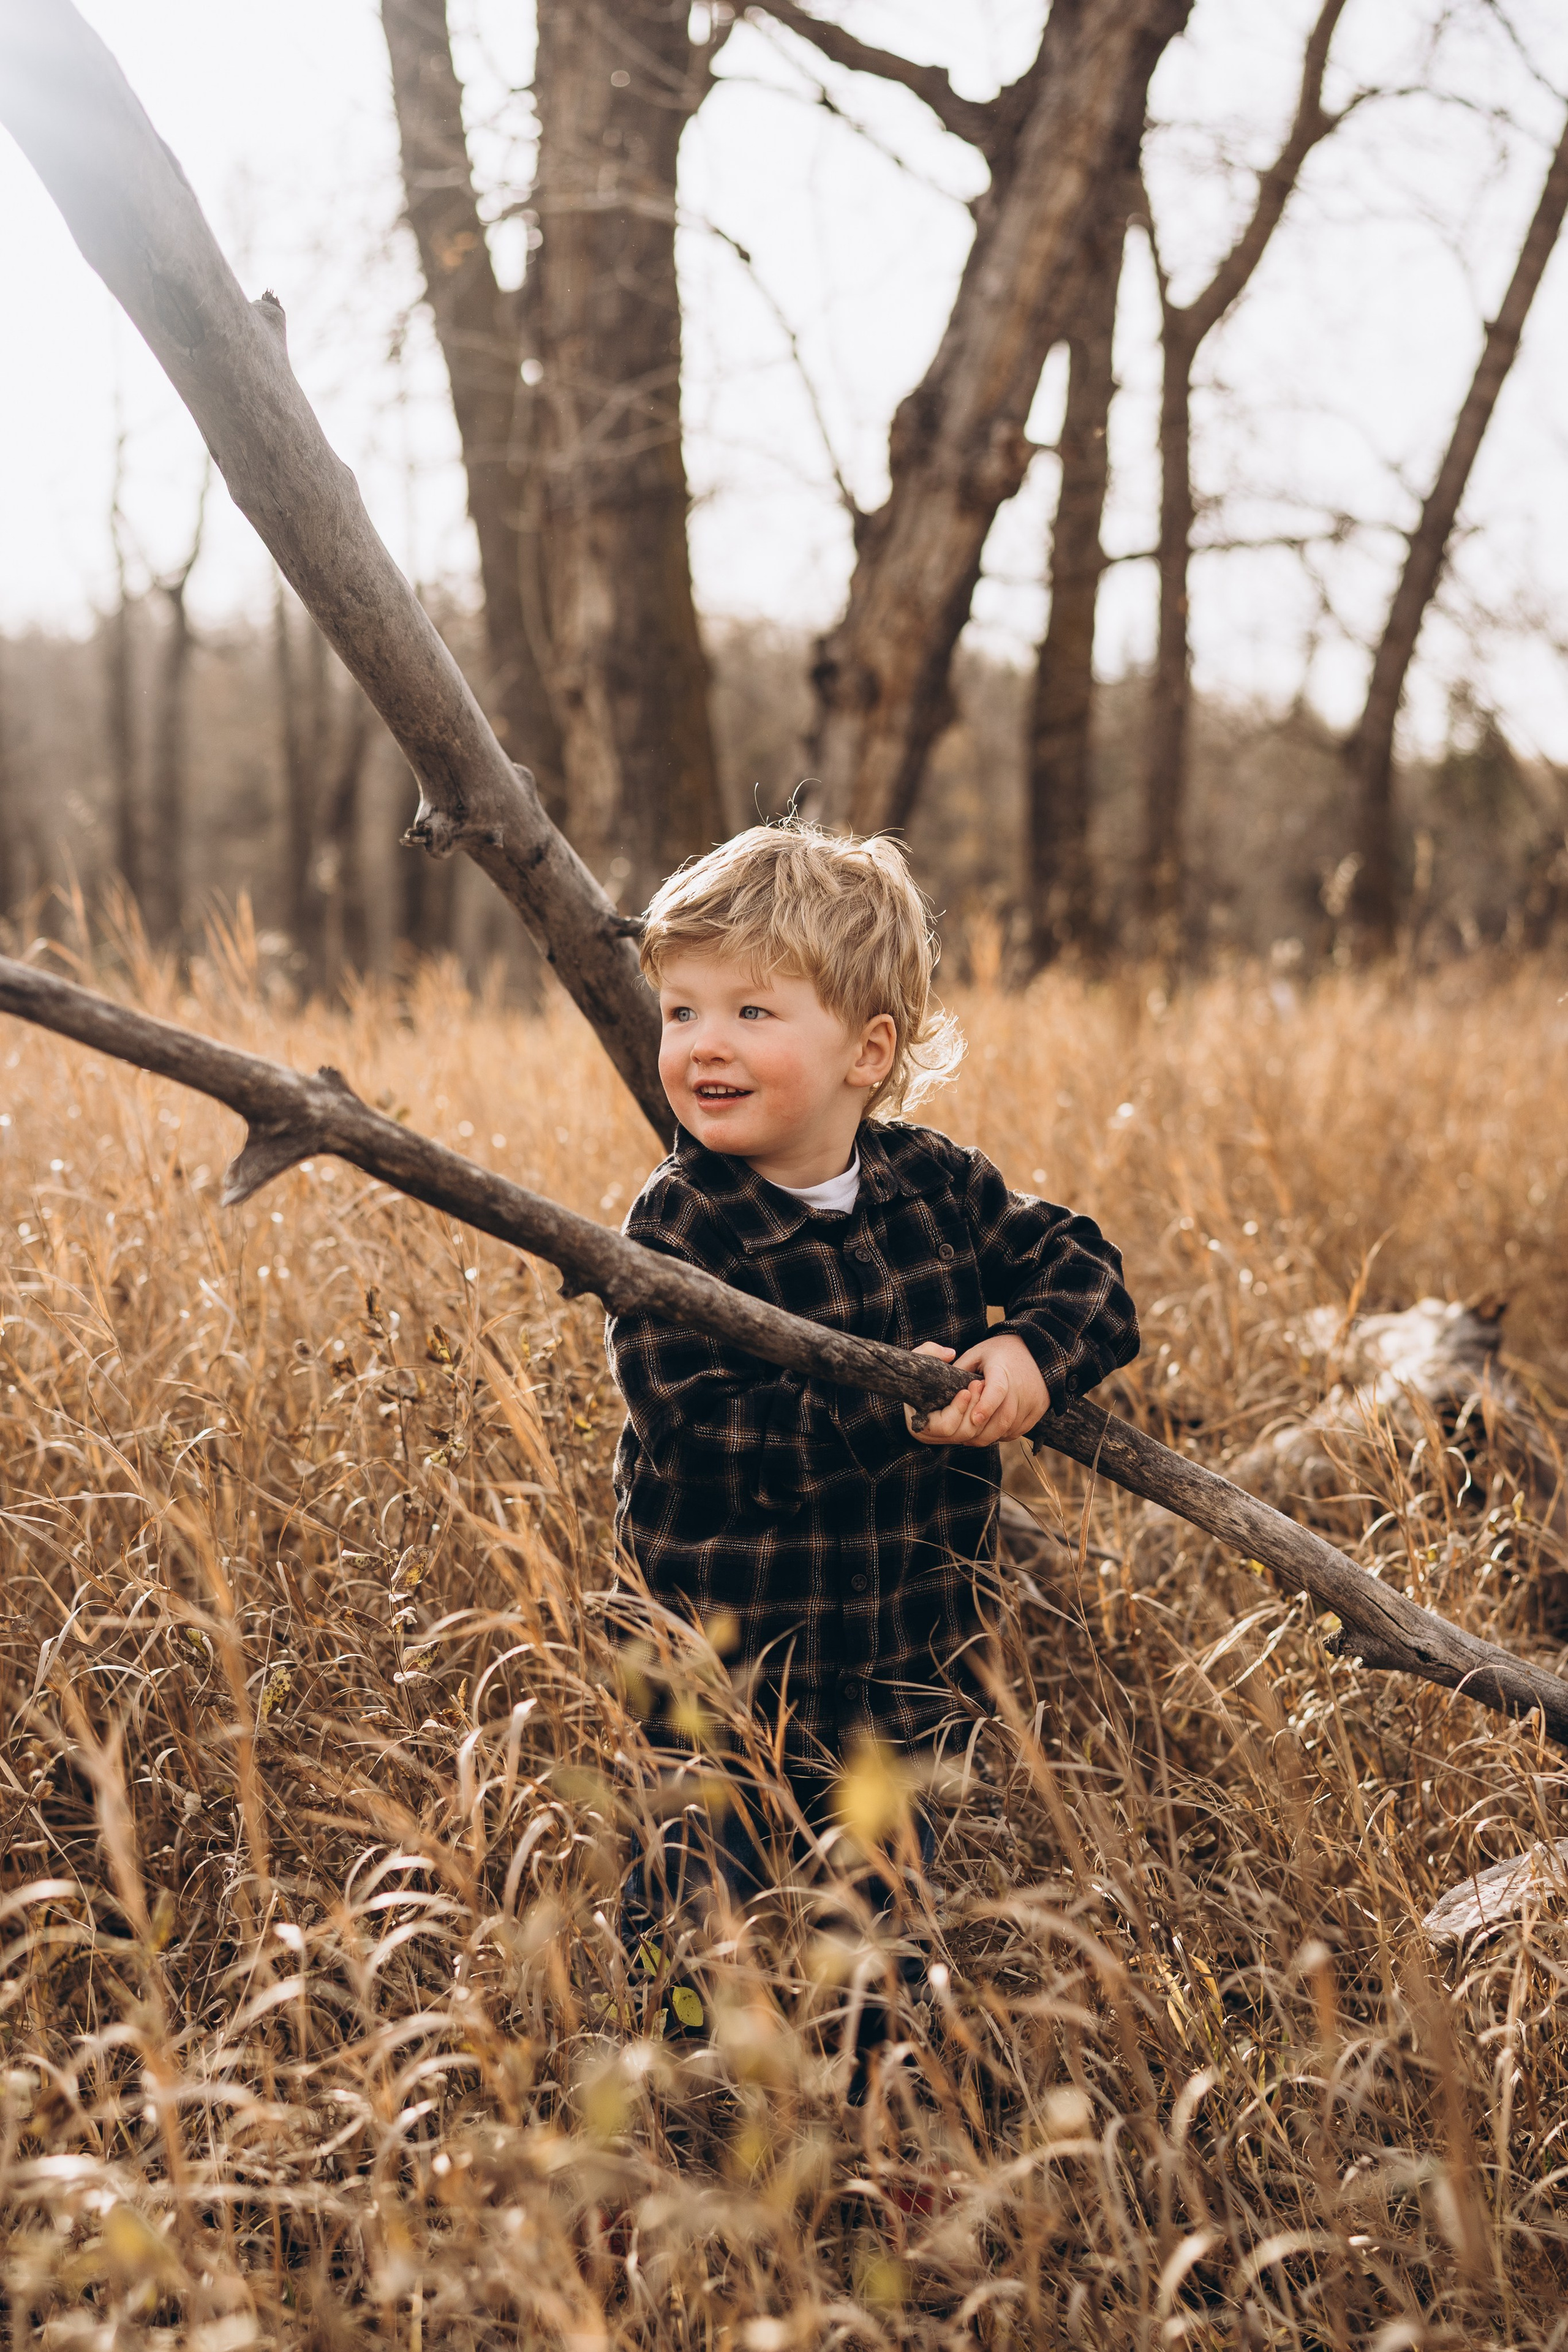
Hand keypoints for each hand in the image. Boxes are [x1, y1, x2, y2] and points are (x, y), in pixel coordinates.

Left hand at [904, 1334, 1048, 1446]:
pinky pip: (1018, 1431)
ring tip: (972, 1435)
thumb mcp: (977, 1353)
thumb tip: (940, 1390)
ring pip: (1008, 1429)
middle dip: (980, 1432)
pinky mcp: (1038, 1410)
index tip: (974, 1418)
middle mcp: (1021, 1388)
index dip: (986, 1406)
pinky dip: (1002, 1434)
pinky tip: (989, 1431)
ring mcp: (1033, 1401)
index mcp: (1003, 1370)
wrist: (1037, 1349)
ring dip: (989, 1436)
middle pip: (1002, 1419)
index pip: (997, 1390)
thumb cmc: (1000, 1352)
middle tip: (961, 1438)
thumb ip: (959, 1371)